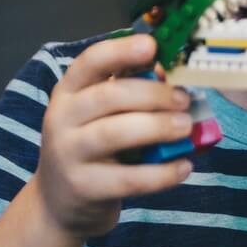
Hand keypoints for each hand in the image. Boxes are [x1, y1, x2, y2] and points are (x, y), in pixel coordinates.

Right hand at [33, 35, 193, 239]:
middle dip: (152, 94)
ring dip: (157, 127)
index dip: (121, 51)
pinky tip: (184, 166)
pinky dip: (161, 173)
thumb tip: (169, 72)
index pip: (91, 61)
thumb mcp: (101, 113)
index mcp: (70, 90)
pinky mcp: (84, 188)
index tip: (152, 46)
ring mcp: (69, 154)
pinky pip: (128, 179)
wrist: (61, 201)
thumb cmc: (92, 144)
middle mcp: (62, 118)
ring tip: (186, 127)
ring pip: (114, 134)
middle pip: (108, 96)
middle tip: (184, 99)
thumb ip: (131, 89)